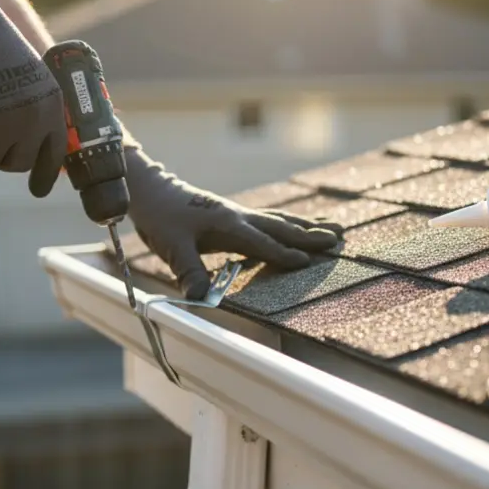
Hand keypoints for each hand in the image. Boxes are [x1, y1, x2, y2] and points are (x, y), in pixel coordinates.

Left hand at [123, 141, 343, 298]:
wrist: (150, 190)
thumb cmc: (160, 217)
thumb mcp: (171, 247)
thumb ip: (189, 271)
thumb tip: (201, 298)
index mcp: (228, 224)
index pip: (261, 243)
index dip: (282, 254)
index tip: (307, 262)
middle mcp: (238, 216)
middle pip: (281, 226)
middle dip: (310, 234)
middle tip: (339, 239)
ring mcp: (237, 214)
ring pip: (279, 220)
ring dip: (306, 225)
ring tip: (335, 228)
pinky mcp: (232, 215)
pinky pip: (268, 221)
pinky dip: (288, 224)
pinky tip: (298, 228)